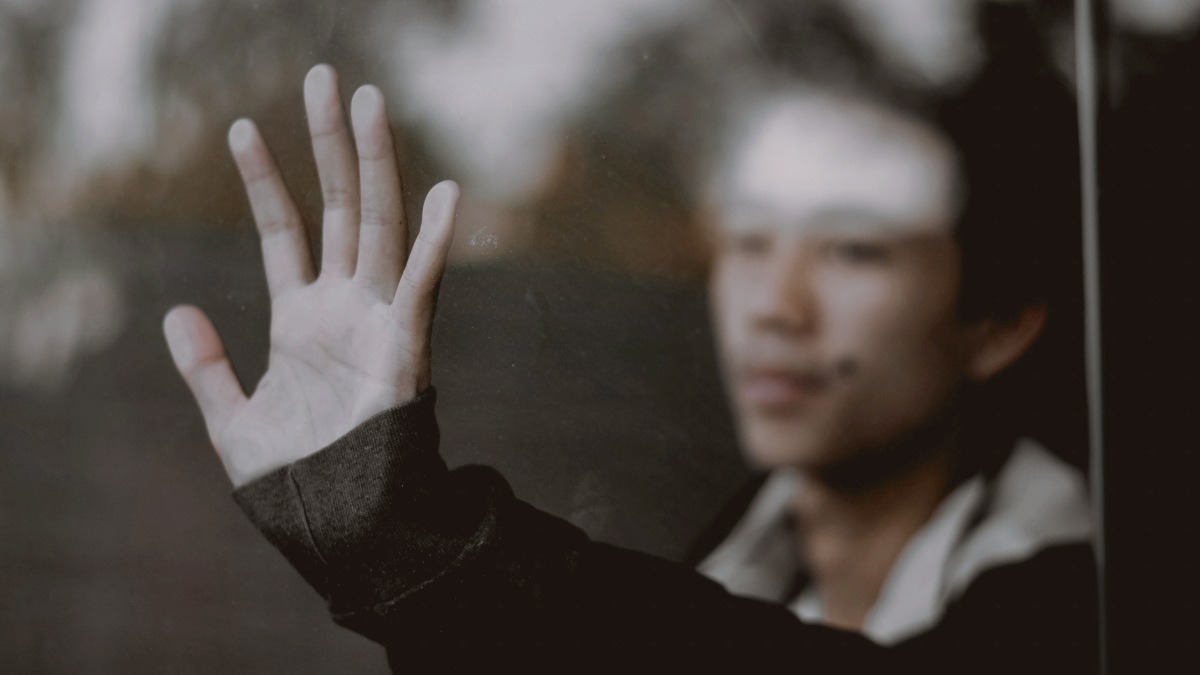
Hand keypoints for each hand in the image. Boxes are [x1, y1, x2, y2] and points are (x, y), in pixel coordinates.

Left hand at [164, 65, 457, 487]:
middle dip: (329, 144)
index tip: (242, 128)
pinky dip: (434, 244)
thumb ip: (205, 368)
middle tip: (326, 78)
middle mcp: (344, 309)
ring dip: (375, 166)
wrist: (342, 531)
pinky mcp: (406, 349)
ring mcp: (377, 322)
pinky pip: (422, 288)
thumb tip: (176, 311)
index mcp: (302, 321)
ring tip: (368, 102)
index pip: (284, 232)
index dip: (265, 181)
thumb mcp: (232, 424)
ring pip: (378, 228)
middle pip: (339, 208)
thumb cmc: (295, 487)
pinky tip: (446, 194)